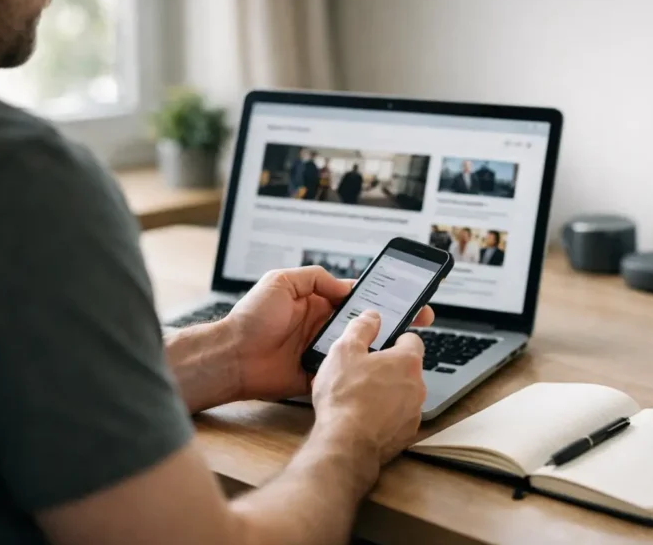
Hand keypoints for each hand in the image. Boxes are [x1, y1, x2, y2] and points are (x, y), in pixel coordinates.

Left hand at [222, 267, 433, 401]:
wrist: (232, 357)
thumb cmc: (250, 318)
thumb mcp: (281, 281)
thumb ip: (315, 277)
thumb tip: (344, 286)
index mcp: (317, 303)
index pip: (357, 297)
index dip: (382, 296)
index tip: (405, 295)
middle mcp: (323, 326)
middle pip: (366, 324)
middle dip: (393, 321)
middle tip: (420, 319)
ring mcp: (322, 352)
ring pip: (359, 349)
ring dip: (379, 347)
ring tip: (402, 343)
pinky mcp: (319, 375)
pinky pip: (345, 373)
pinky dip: (360, 372)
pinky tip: (378, 368)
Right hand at [312, 310, 426, 463]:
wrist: (346, 443)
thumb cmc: (345, 397)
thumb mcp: (344, 351)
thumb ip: (361, 328)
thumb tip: (371, 316)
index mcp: (407, 361)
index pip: (412, 340)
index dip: (395, 339)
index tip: (380, 344)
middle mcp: (418, 386)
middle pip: (407, 369)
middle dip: (388, 368)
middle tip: (362, 372)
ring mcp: (414, 412)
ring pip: (403, 394)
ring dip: (387, 393)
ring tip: (360, 397)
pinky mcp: (406, 434)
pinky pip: (398, 418)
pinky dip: (385, 416)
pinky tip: (364, 417)